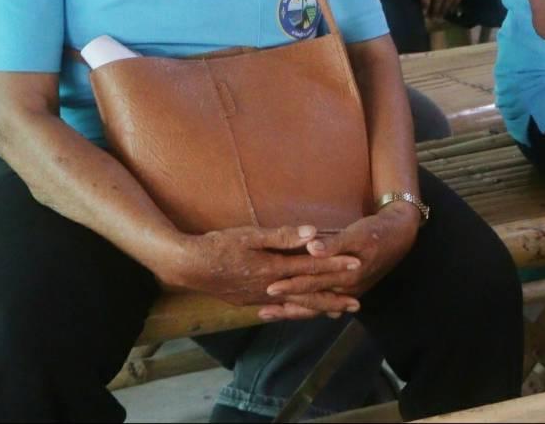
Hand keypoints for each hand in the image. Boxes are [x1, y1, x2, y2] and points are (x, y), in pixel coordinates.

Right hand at [161, 225, 361, 320]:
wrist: (188, 266)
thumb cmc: (219, 245)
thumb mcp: (251, 235)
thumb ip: (282, 236)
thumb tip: (313, 233)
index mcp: (273, 269)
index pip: (311, 267)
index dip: (335, 265)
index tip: (356, 265)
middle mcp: (270, 288)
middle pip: (308, 295)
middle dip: (333, 299)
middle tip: (356, 305)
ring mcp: (259, 298)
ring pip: (294, 305)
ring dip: (316, 308)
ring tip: (334, 312)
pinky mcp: (249, 301)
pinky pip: (279, 308)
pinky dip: (294, 310)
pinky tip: (299, 312)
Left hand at [264, 206, 420, 318]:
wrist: (400, 237)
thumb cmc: (376, 231)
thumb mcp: (357, 233)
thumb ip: (334, 243)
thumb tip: (312, 248)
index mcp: (346, 275)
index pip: (312, 284)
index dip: (291, 286)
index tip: (269, 288)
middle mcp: (346, 289)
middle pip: (311, 301)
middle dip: (286, 305)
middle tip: (261, 309)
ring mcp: (348, 293)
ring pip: (316, 307)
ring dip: (293, 311)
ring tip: (269, 314)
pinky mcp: (349, 291)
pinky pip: (324, 304)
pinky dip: (307, 308)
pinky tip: (295, 311)